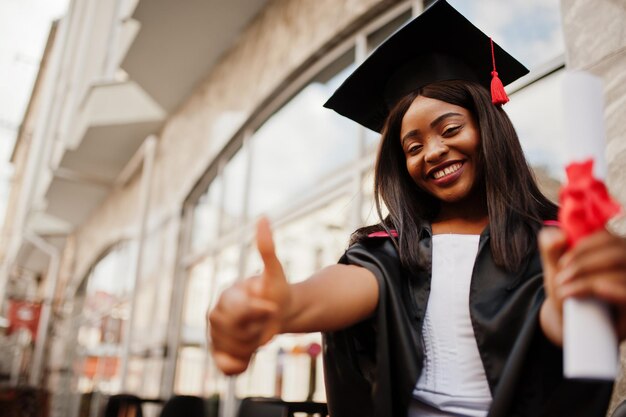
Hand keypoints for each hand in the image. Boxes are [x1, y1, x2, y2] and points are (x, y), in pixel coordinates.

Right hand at [207, 217, 291, 374]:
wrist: (278, 313)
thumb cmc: (275, 291)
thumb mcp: (275, 271)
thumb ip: (267, 248)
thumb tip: (263, 217)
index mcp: (226, 296)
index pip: (238, 311)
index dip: (258, 311)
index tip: (271, 308)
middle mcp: (215, 316)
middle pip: (237, 334)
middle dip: (258, 329)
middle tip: (266, 320)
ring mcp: (215, 336)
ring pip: (235, 350)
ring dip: (254, 345)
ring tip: (260, 331)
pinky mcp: (220, 354)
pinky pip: (227, 367)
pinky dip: (239, 364)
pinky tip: (250, 355)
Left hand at [539, 227, 625, 344]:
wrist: (569, 324)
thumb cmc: (568, 290)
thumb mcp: (556, 269)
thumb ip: (551, 248)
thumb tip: (557, 235)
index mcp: (615, 252)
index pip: (609, 238)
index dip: (584, 246)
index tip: (562, 262)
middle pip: (619, 253)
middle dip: (584, 264)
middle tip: (560, 278)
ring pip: (622, 274)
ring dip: (587, 280)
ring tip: (563, 290)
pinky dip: (607, 290)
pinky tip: (590, 290)